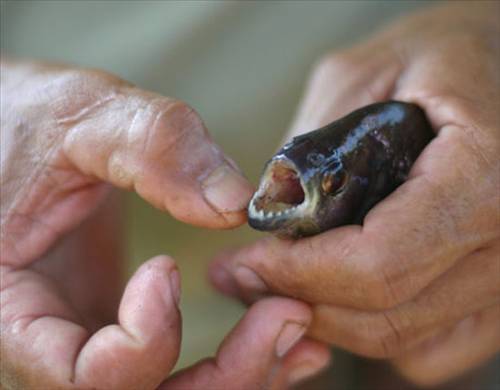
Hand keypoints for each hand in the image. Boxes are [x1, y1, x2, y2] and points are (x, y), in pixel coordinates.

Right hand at [0, 61, 329, 388]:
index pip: (80, 376)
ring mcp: (97, 335)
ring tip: (300, 325)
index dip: (142, 342)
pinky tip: (290, 333)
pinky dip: (245, 360)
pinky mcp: (130, 320)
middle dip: (225, 375)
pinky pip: (188, 368)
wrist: (23, 130)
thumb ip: (153, 147)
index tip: (169, 267)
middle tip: (286, 315)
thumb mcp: (82, 115)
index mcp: (13, 308)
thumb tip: (234, 202)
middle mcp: (56, 339)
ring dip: (246, 373)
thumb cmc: (30, 120)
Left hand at [209, 2, 499, 386]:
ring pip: (403, 340)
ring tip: (281, 282)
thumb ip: (310, 145)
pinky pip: (431, 346)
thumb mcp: (363, 73)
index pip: (376, 263)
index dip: (298, 271)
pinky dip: (375, 329)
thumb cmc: (445, 56)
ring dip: (331, 318)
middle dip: (300, 299)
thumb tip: (269, 213)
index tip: (249, 260)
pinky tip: (342, 291)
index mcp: (486, 176)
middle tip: (245, 277)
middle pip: (386, 314)